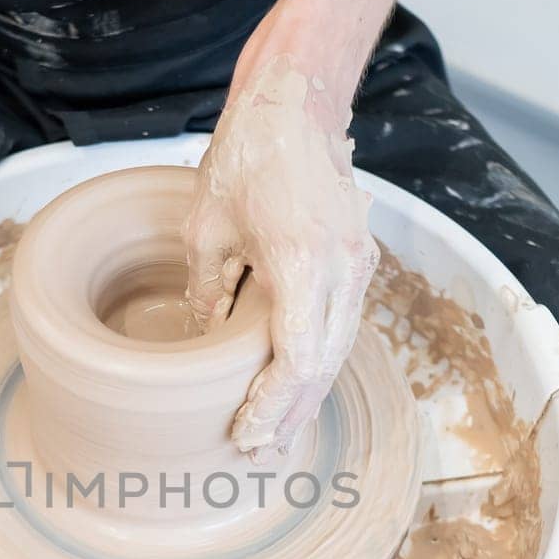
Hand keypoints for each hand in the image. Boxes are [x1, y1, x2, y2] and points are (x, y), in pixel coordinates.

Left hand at [186, 53, 378, 461]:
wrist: (297, 103)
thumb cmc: (249, 155)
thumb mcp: (206, 229)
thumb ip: (206, 292)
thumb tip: (200, 346)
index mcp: (305, 261)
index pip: (297, 360)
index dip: (271, 407)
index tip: (243, 434)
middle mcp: (344, 269)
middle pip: (323, 367)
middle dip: (289, 416)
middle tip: (256, 455)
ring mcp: (358, 265)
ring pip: (337, 352)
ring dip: (305, 397)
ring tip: (273, 438)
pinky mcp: (357, 261)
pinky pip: (339, 328)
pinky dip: (316, 365)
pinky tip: (293, 389)